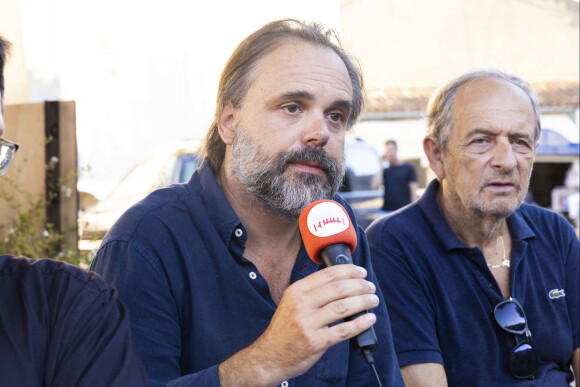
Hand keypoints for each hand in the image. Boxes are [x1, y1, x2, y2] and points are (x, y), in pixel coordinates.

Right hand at [218, 264, 378, 386]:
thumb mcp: (291, 303)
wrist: (270, 356)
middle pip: (338, 289)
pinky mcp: (315, 342)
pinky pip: (343, 330)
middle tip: (370, 287)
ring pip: (343, 307)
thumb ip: (311, 292)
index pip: (327, 275)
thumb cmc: (285, 329)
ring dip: (363, 302)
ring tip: (373, 301)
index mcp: (296, 291)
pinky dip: (360, 323)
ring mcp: (307, 323)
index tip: (361, 272)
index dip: (349, 271)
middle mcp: (301, 304)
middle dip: (359, 286)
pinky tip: (369, 319)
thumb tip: (341, 282)